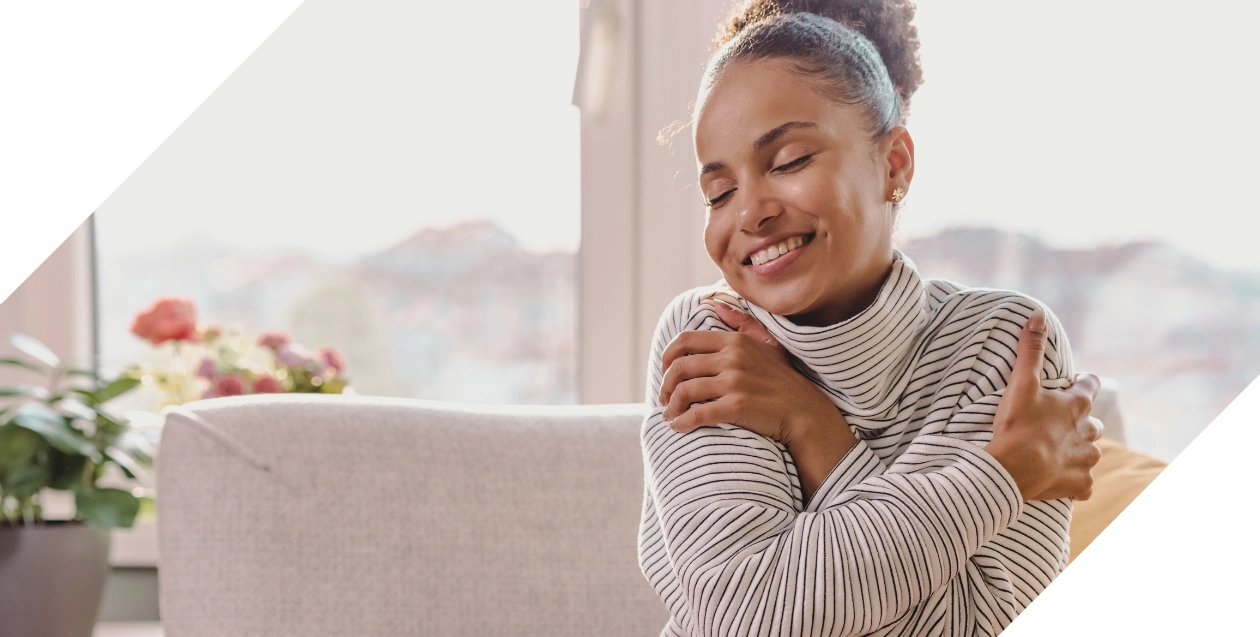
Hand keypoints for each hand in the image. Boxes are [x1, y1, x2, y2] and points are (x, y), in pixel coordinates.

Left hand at [658, 296, 847, 447]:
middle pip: (679, 367)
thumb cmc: (785, 380)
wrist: (806, 412)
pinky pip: (698, 413)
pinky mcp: (736, 405)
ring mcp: (734, 381)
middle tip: (664, 398)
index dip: (667, 357)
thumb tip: (717, 305)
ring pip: (684, 391)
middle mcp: (732, 358)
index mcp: (735, 341)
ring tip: (670, 415)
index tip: (665, 371)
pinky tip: (679, 427)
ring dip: (671, 406)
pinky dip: (682, 422)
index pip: (685, 341)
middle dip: (665, 385)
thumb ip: (742, 323)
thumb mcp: (768, 344)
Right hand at [983, 311, 1103, 501]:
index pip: (1091, 385)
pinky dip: (1075, 482)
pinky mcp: (1080, 485)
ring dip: (1078, 450)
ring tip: (1055, 452)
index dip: (1081, 382)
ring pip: (1090, 452)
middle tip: (1054, 422)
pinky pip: (1084, 484)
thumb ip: (1030, 349)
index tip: (1070, 384)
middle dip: (1079, 421)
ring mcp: (1086, 460)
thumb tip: (1038, 315)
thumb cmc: (1018, 425)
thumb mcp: (1021, 383)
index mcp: (1078, 405)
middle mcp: (1089, 431)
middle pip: (1092, 421)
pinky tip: (1062, 480)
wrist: (1013, 470)